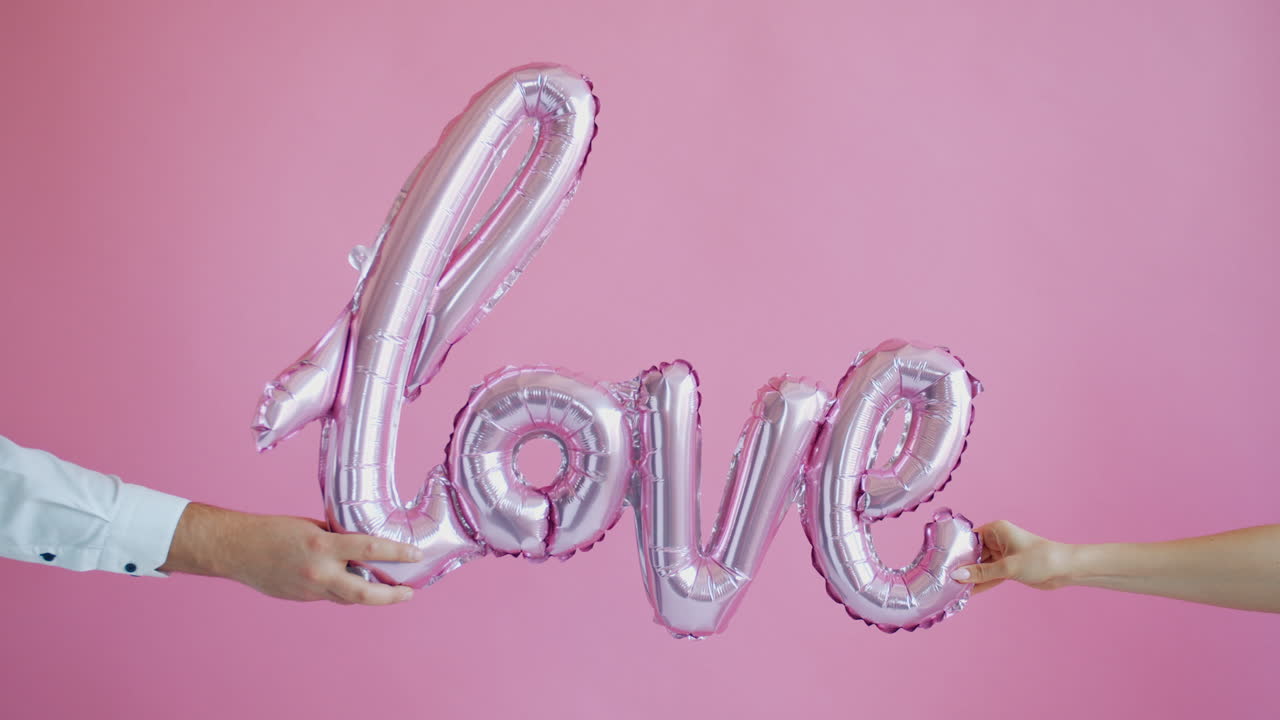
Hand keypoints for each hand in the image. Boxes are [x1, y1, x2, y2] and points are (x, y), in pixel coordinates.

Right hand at [159, 503, 422, 605]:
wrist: (237, 549)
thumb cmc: (273, 531)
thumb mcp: (311, 525)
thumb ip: (336, 538)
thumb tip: (361, 546)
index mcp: (323, 546)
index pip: (370, 550)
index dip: (397, 553)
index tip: (415, 554)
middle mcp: (319, 572)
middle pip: (365, 593)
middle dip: (392, 595)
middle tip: (409, 592)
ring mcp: (310, 590)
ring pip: (349, 598)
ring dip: (371, 595)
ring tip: (390, 590)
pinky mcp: (302, 599)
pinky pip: (331, 597)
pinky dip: (345, 591)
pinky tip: (355, 584)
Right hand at [950, 520, 1074, 593]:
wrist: (1066, 569)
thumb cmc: (1040, 559)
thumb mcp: (1007, 567)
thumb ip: (981, 572)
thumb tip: (956, 576)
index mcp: (996, 530)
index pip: (969, 539)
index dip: (956, 551)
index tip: (941, 563)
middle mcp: (997, 540)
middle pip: (973, 553)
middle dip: (962, 567)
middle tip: (944, 579)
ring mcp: (1003, 554)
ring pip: (981, 566)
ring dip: (971, 577)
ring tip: (953, 588)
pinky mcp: (1008, 568)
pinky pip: (990, 575)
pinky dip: (981, 583)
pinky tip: (968, 592)